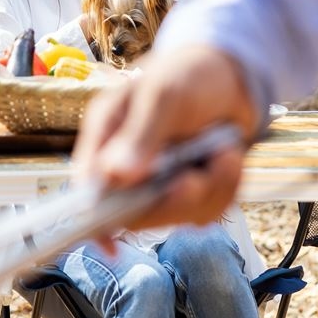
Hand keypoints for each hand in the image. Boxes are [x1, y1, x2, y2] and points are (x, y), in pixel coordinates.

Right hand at [72, 44, 260, 237]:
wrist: (230, 74)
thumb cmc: (186, 73)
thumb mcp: (163, 95)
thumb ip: (140, 134)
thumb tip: (116, 175)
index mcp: (106, 139)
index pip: (87, 190)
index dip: (94, 221)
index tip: (111, 244)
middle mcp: (129, 167)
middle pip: (137, 216)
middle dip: (175, 200)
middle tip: (197, 176)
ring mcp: (161, 183)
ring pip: (179, 217)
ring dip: (211, 189)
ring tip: (224, 151)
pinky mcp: (193, 191)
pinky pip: (208, 211)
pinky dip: (227, 187)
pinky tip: (229, 156)